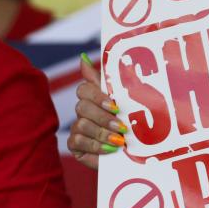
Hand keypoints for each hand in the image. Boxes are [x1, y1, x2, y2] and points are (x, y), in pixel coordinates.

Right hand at [67, 55, 127, 169]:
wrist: (133, 150)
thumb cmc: (130, 122)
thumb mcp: (125, 100)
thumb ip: (105, 80)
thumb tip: (83, 57)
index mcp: (94, 96)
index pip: (84, 89)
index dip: (98, 97)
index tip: (115, 106)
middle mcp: (83, 110)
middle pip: (82, 107)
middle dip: (103, 118)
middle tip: (122, 127)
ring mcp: (77, 127)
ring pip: (81, 124)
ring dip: (102, 133)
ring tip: (119, 141)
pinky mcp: (75, 145)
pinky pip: (77, 141)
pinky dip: (95, 145)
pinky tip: (109, 149)